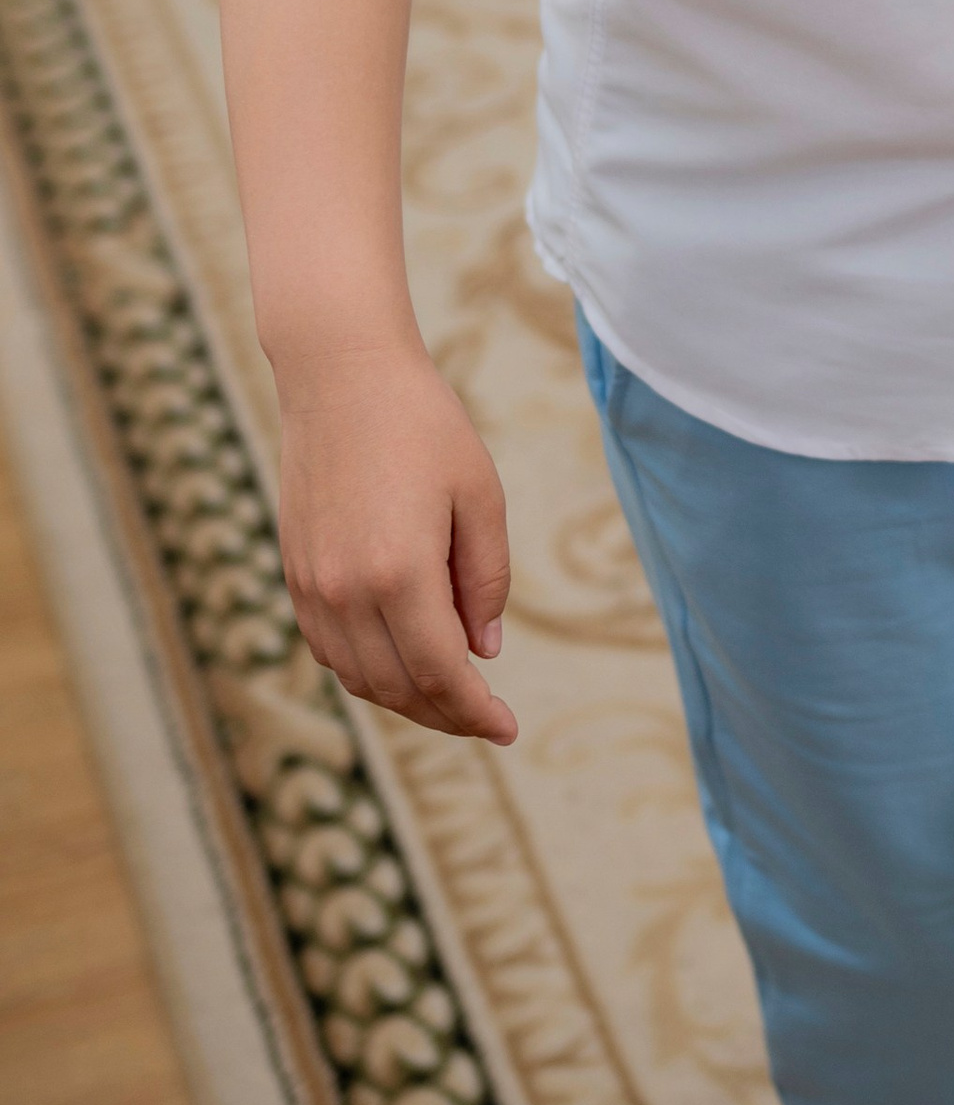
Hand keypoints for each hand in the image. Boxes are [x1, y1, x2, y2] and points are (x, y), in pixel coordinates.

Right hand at [277, 342, 516, 743]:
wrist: (340, 375)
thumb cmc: (423, 425)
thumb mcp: (480, 495)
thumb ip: (485, 579)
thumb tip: (483, 652)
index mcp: (397, 572)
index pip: (439, 673)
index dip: (475, 712)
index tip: (507, 729)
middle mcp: (344, 590)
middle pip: (397, 687)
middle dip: (446, 714)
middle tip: (486, 718)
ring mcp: (311, 585)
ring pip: (358, 677)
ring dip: (405, 698)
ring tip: (450, 694)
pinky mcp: (293, 572)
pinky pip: (329, 648)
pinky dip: (367, 670)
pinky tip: (402, 659)